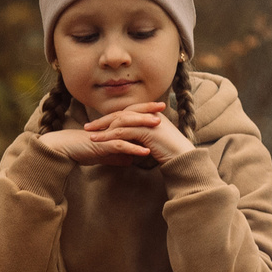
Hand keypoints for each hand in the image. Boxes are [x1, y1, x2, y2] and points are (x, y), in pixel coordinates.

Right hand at [33, 121, 155, 165]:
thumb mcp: (104, 154)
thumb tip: (131, 159)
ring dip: (143, 125)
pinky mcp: (101, 145)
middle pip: (130, 114)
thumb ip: (118, 155)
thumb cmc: (81, 150)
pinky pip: (120, 145)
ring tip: (158, 125)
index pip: (130, 115)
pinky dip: (133, 148)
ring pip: (126, 126)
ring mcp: (105, 134)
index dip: (144, 111)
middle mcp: (109, 126)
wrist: (64, 151)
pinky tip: (145, 152)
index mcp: (110, 126)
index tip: (160, 110)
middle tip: (163, 106)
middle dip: (147, 110)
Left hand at [79, 101, 194, 166]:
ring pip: (120, 122)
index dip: (112, 118)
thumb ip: (143, 138)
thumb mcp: (154, 142)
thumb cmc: (171, 153)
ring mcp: (148, 121)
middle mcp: (149, 114)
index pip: (127, 113)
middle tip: (88, 127)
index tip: (98, 125)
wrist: (183, 159)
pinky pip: (123, 132)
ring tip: (90, 136)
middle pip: (121, 113)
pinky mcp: (146, 130)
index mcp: (151, 114)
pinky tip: (100, 142)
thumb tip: (130, 142)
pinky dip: (109, 137)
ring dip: (103, 129)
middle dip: (103, 120)